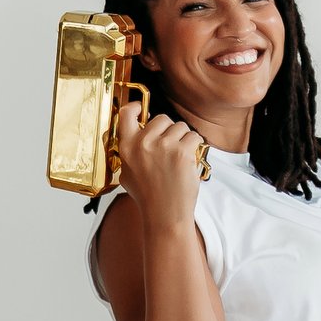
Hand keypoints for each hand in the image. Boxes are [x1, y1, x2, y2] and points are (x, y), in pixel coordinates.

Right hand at [115, 100, 207, 226]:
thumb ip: (130, 153)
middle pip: (162, 118)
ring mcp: (164, 146)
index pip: (126, 114)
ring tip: (178, 160)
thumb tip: (136, 135)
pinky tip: (188, 161)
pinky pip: (194, 136)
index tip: (141, 107)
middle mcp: (143, 143)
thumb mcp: (127, 174)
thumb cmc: (148, 196)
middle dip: (169, 130)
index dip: (135, 107)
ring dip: (183, 139)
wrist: (165, 214)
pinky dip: (195, 147)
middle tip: (169, 150)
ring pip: (180, 127)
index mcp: (127, 147)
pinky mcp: (182, 152)